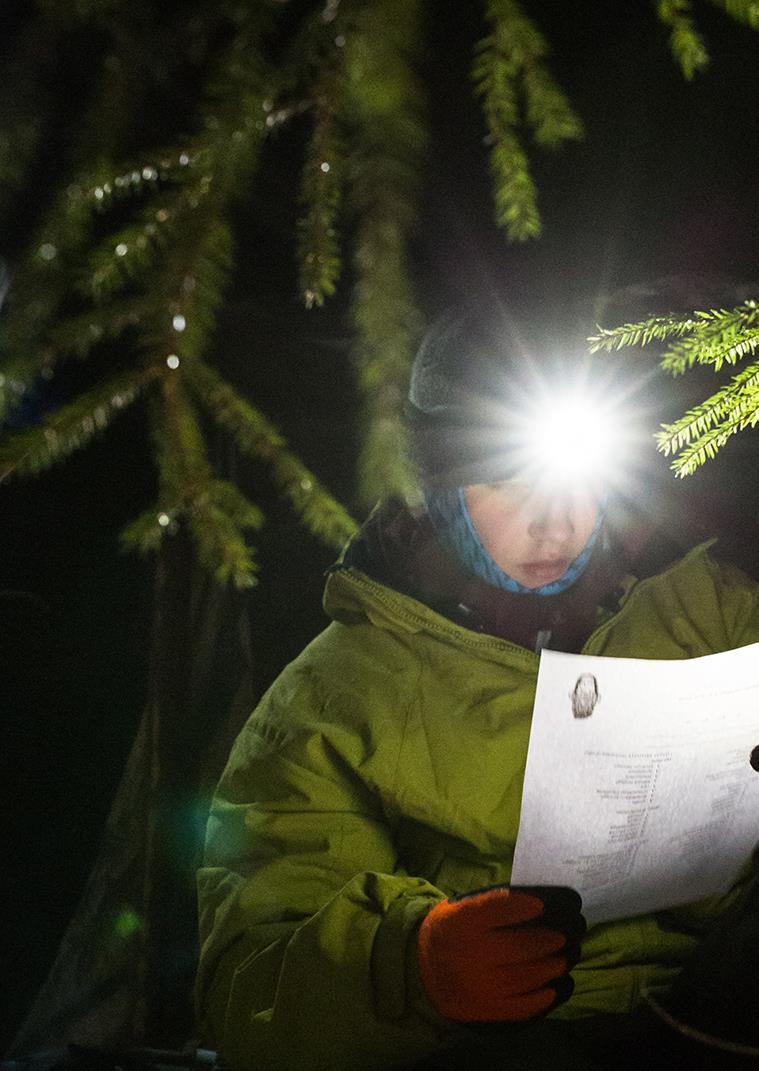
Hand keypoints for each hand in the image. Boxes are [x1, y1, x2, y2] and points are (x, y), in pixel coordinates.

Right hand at [416, 884, 584, 1022]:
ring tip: (562, 961)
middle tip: (563, 938)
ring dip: (550, 969)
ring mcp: (478, 985)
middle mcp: (469, 954)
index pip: (497, 909)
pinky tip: (552, 989)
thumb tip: (539, 905)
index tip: (542, 905)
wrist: (424, 970)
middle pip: (519, 947)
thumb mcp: (461, 908)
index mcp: (462, 922)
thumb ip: (492, 904)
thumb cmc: (452, 931)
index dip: (522, 906)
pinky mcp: (485, 1009)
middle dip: (548, 942)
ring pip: (524, 978)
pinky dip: (541, 998)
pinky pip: (520, 1006)